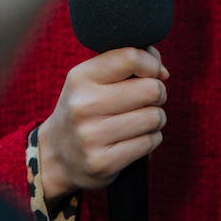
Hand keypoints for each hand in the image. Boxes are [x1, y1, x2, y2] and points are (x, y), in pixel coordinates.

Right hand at [37, 47, 167, 204]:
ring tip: (140, 120)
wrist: (57, 154)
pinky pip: (150, 142)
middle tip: (147, 100)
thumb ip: (126, 63)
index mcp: (81, 78)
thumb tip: (162, 72)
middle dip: (158, 93)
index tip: (153, 72)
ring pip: (154, 117)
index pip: (130, 57)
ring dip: (156, 119)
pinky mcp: (103, 162)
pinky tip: (134, 138)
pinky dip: (150, 138)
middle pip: (151, 89)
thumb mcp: (92, 79)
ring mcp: (91, 136)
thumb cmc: (86, 107)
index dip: (152, 64)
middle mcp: (83, 105)